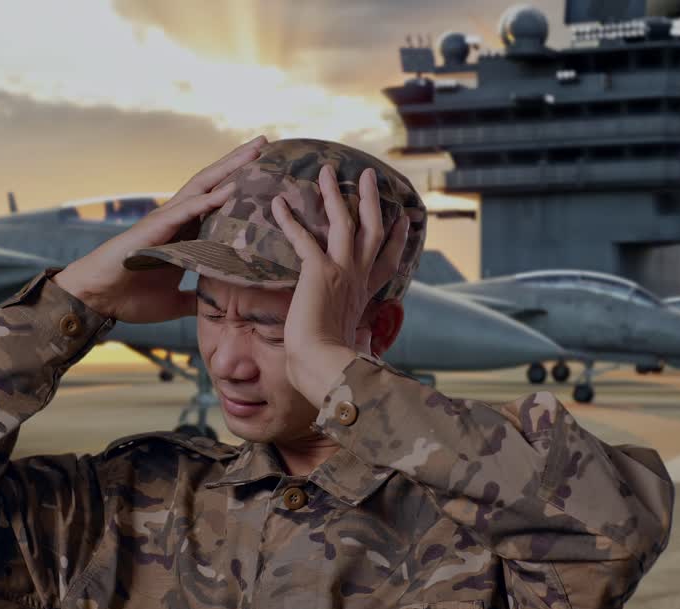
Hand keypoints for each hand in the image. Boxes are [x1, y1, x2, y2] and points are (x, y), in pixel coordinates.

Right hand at [53, 136, 266, 321]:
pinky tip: (231, 188)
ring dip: (229, 168)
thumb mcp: (176, 301)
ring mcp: (165, 220)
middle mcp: (177, 219)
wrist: (95, 300)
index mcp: (184, 232)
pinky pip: (186, 209)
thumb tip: (218, 307)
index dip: (241, 184)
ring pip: (203, 186)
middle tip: (266, 142)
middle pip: (214, 183)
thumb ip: (197, 298)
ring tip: (254, 151)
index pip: (218, 201)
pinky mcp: (154, 228)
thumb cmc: (130, 296)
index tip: (267, 171)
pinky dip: (209, 199)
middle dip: (239, 162)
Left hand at [271, 165, 410, 406]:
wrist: (325, 366)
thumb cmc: (333, 364)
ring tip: (326, 171)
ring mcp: (342, 271)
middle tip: (368, 175)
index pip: (387, 261)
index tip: (402, 220)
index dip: (396, 239)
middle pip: (371, 229)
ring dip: (334, 195)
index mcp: (365, 295)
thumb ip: (361, 342)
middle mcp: (358, 278)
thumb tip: (368, 353)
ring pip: (344, 222)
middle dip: (370, 200)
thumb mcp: (353, 347)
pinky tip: (277, 203)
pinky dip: (289, 220)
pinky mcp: (320, 271)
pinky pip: (304, 237)